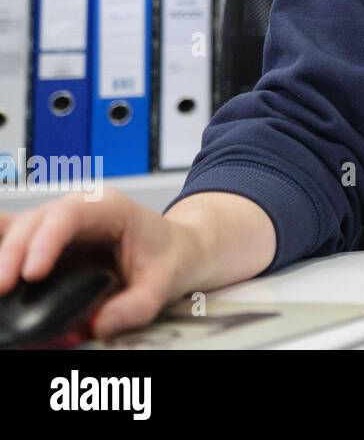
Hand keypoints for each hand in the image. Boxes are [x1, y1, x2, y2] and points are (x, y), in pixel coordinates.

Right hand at [0, 188, 202, 339]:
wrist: (176, 249)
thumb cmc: (169, 257)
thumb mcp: (163, 284)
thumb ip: (134, 306)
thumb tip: (98, 326)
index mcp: (111, 208)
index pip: (71, 215)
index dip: (46, 240)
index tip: (32, 273)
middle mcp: (81, 207)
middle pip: (37, 220)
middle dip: (14, 252)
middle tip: (3, 287)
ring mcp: (62, 222)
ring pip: (22, 227)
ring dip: (5, 253)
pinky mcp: (51, 240)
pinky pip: (22, 238)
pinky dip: (5, 250)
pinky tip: (0, 271)